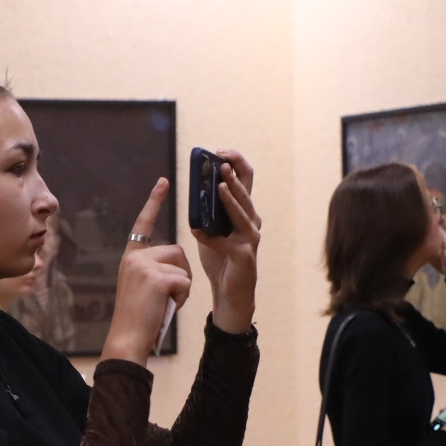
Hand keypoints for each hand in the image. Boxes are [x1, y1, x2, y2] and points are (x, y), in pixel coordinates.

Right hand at [101, 179, 192, 365]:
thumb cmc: (140, 318)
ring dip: (182, 288)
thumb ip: (155, 270)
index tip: (162, 181)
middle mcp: (134, 257)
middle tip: (166, 297)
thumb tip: (177, 264)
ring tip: (164, 303)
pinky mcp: (156, 278)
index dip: (153, 202)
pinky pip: (185, 281)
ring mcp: (144, 266)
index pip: (143, 225)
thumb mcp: (144, 287)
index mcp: (131, 257)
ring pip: (183, 266)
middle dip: (181, 275)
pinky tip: (166, 307)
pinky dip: (181, 298)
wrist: (128, 338)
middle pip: (177, 251)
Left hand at [191, 151, 261, 334]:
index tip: (220, 152)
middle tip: (220, 162)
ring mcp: (250, 238)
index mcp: (243, 211)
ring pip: (243, 212)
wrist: (229, 293)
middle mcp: (251, 221)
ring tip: (220, 186)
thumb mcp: (211, 229)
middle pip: (246, 191)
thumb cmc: (221, 260)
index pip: (245, 178)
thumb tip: (194, 190)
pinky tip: (196, 231)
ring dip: (231, 199)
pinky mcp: (244, 256)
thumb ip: (207, 212)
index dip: (236, 162)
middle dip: (233, 174)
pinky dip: (209, 237)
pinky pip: (225, 242)